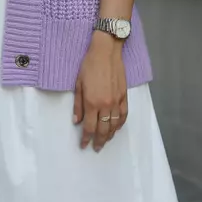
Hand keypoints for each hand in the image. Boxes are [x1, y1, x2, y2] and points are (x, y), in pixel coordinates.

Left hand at [73, 34, 127, 151]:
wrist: (106, 52)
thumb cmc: (89, 66)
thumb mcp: (78, 84)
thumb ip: (78, 105)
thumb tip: (76, 121)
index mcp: (92, 102)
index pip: (89, 127)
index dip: (86, 138)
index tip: (84, 145)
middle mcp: (105, 105)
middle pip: (103, 129)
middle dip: (99, 141)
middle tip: (96, 148)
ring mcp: (116, 101)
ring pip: (115, 125)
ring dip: (110, 135)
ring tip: (106, 141)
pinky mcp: (124, 96)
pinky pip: (124, 115)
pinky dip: (120, 124)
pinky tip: (117, 128)